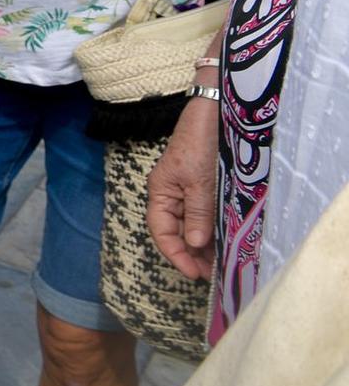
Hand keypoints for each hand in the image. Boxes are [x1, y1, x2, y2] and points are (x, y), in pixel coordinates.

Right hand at [147, 95, 220, 279]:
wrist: (216, 111)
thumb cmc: (201, 142)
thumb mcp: (199, 180)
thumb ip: (197, 212)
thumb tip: (196, 244)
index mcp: (161, 191)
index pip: (161, 231)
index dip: (176, 254)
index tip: (195, 273)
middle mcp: (171, 194)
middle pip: (176, 232)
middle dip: (192, 254)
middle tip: (213, 273)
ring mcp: (188, 190)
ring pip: (192, 225)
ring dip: (204, 245)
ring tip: (221, 262)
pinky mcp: (204, 186)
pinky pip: (205, 215)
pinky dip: (213, 230)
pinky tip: (225, 240)